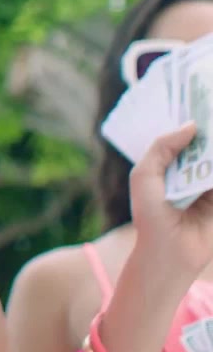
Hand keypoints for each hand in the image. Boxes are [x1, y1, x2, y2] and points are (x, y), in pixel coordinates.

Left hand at [130, 123, 212, 275]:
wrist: (169, 252)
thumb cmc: (150, 214)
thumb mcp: (144, 175)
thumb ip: (162, 147)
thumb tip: (191, 125)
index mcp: (175, 166)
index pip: (190, 138)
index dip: (199, 122)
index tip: (205, 99)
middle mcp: (196, 173)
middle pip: (209, 147)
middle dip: (212, 133)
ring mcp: (212, 188)